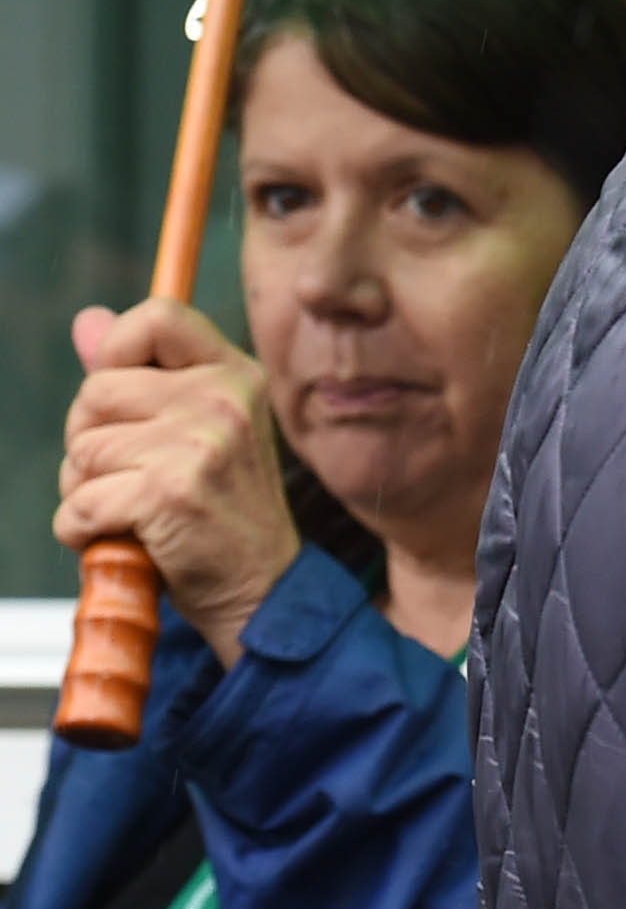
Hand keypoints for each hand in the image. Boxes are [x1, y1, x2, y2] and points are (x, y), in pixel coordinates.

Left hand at [56, 300, 296, 665]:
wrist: (264, 591)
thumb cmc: (224, 512)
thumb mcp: (198, 431)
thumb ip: (140, 375)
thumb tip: (86, 319)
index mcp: (236, 376)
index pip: (157, 317)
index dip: (116, 349)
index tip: (120, 396)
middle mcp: (223, 400)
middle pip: (96, 392)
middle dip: (92, 440)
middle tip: (136, 476)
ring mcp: (199, 444)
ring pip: (81, 450)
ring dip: (87, 490)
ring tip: (137, 511)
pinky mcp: (168, 492)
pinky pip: (79, 500)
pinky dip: (84, 531)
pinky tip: (126, 538)